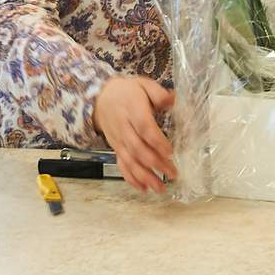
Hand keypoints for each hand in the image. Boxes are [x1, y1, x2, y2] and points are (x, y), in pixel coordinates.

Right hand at [92, 76, 177, 192]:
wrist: (101, 98)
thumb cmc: (127, 92)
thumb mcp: (143, 85)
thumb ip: (158, 93)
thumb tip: (173, 100)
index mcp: (133, 111)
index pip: (144, 128)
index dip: (157, 142)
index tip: (170, 152)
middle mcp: (124, 129)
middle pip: (138, 149)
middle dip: (156, 164)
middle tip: (173, 173)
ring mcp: (119, 141)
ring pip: (130, 162)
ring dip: (145, 177)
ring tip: (160, 188)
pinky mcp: (116, 149)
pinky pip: (121, 166)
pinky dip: (131, 179)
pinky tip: (144, 189)